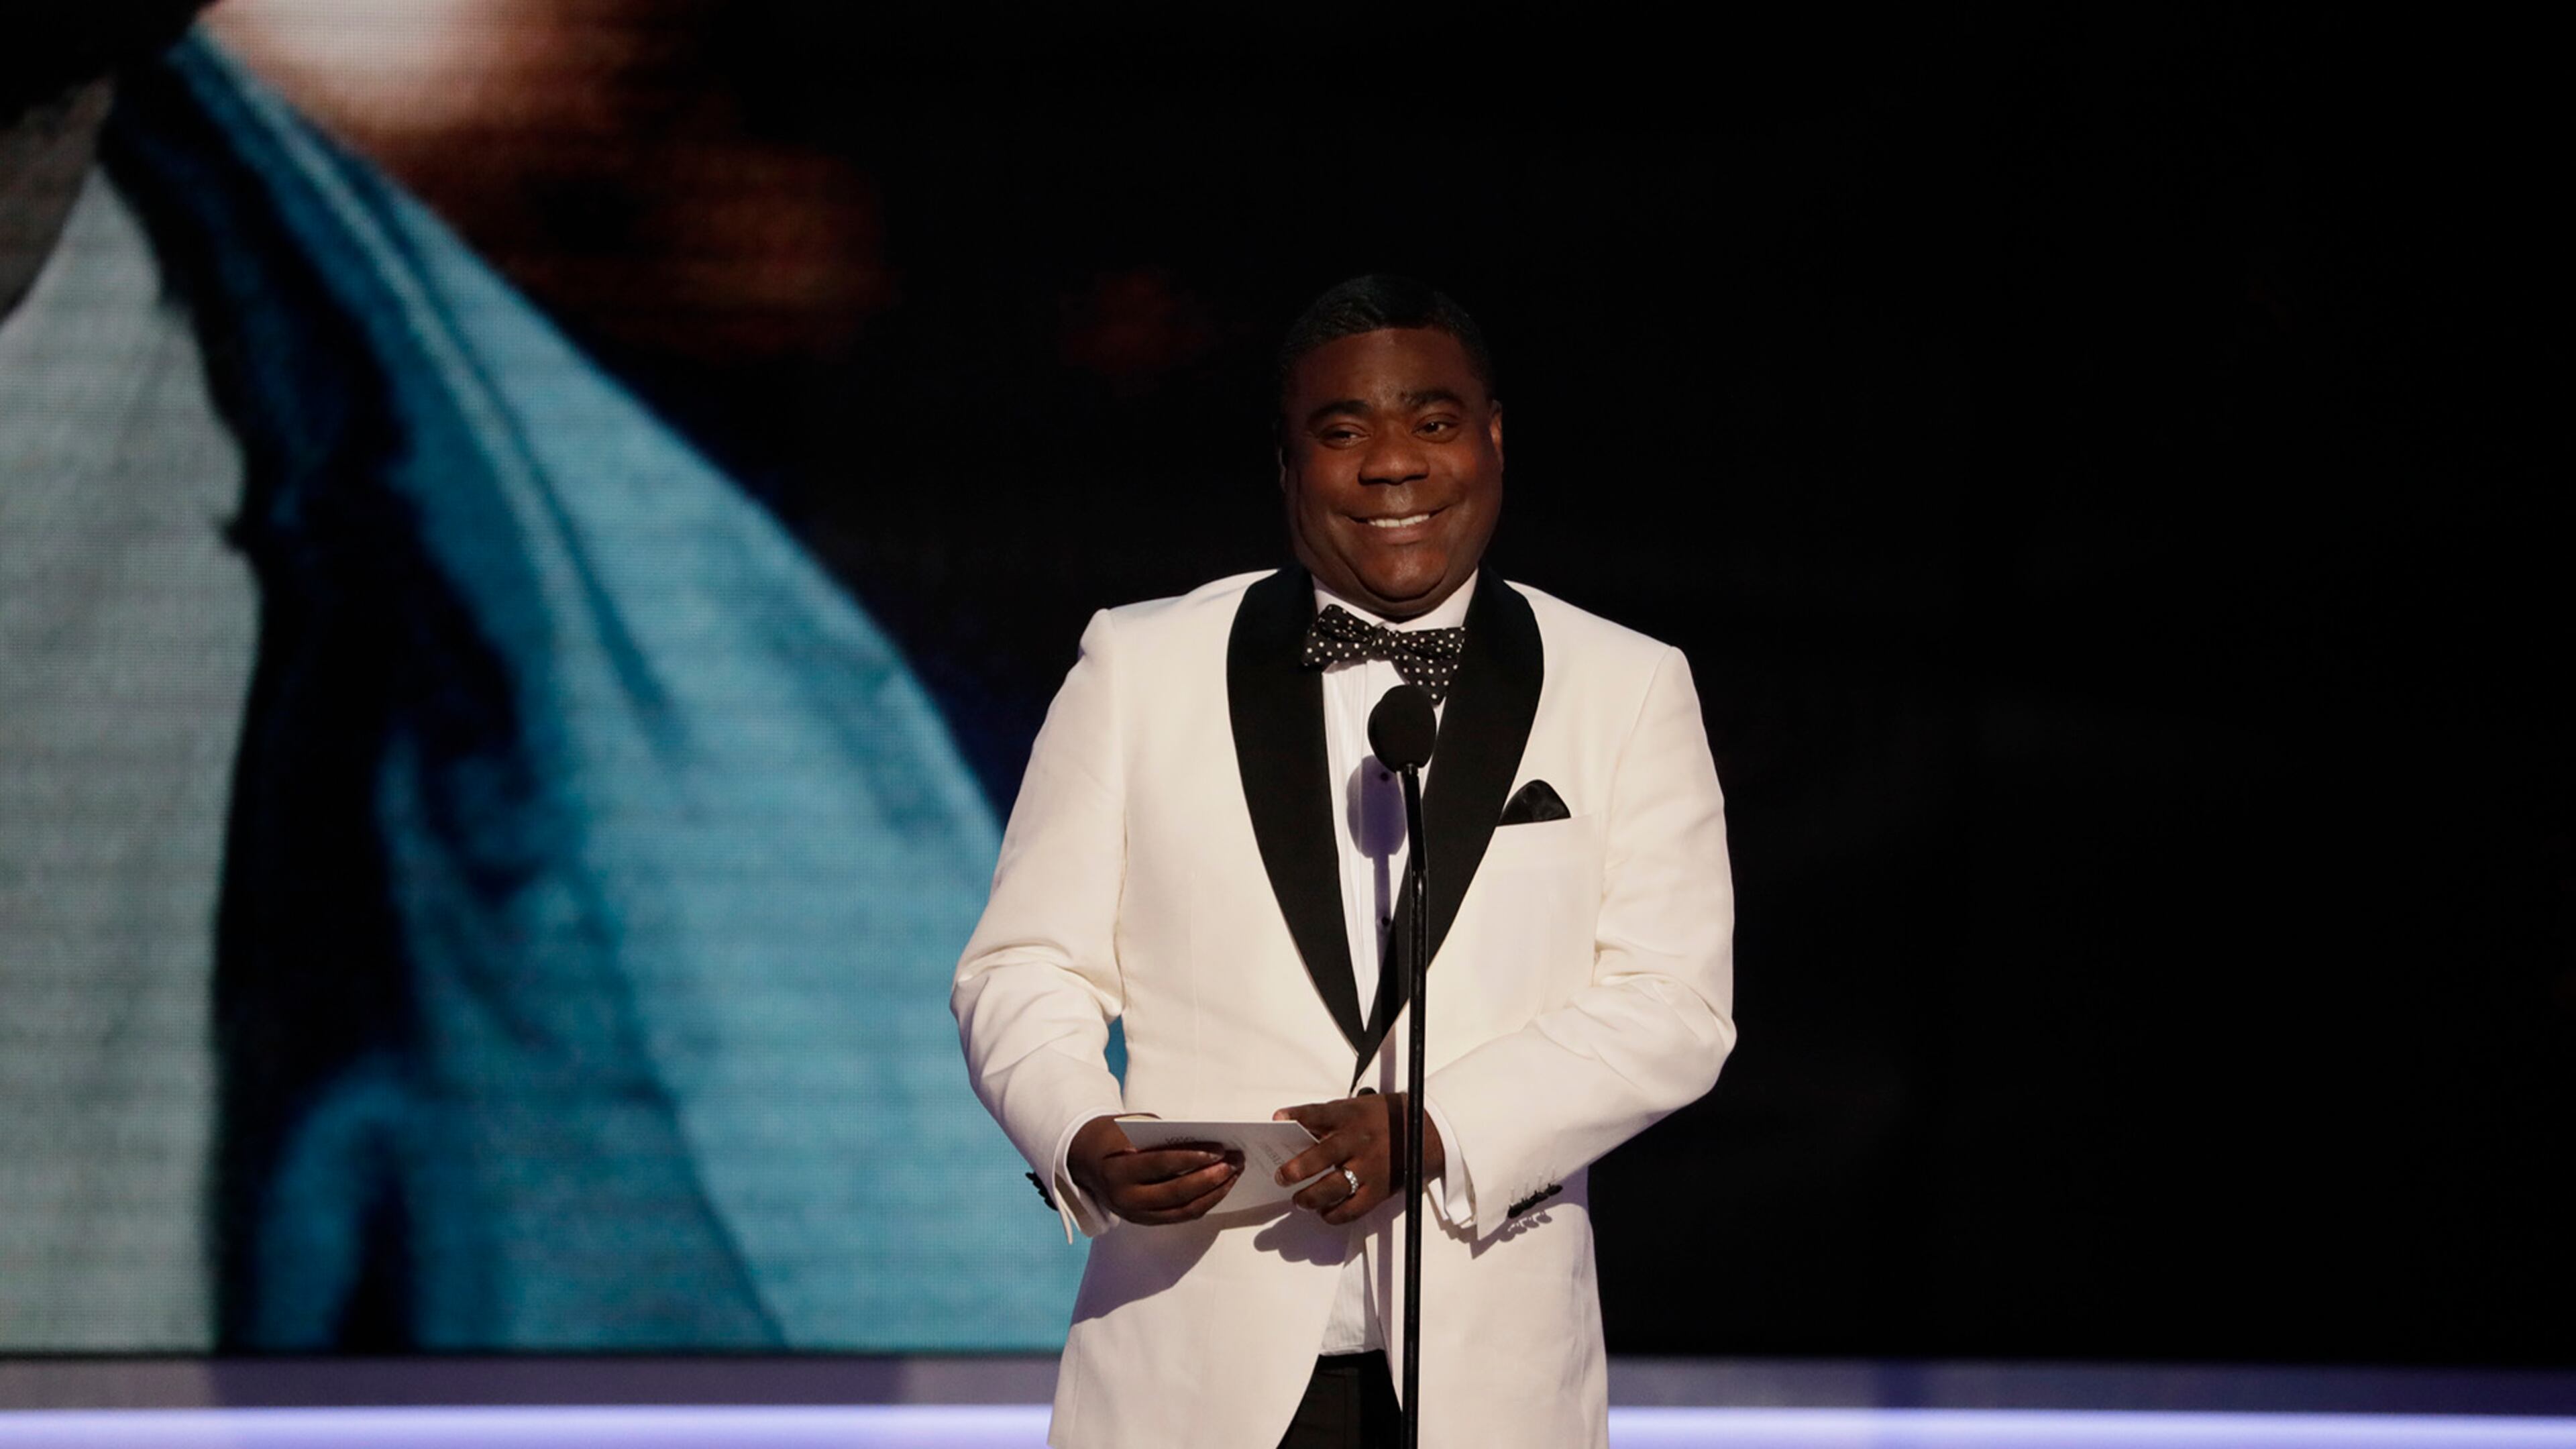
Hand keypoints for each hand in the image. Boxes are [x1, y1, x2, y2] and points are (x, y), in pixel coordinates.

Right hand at [1065, 1116, 1241, 1225]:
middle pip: (1177, 1192)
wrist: (1085, 1159)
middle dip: (1212, 1178)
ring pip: (1184, 1209)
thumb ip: (1164, 1138)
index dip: (1193, 1157)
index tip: (1220, 1148)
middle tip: (1236, 1162)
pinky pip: (1181, 1215)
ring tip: (1235, 1173)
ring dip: (1215, 1193)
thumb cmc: (1115, 1135)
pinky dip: (1204, 1202)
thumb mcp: (1133, 1128)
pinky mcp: (1145, 1220)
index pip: (1162, 1164)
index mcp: (1118, 1169)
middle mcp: (1125, 1198)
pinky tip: (1221, 1187)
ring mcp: (1135, 1214)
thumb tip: (1207, 1143)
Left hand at [1273, 1092, 1444, 1226]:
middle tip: (1281, 1177)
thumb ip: (1327, 1119)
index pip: (1319, 1114)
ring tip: (1299, 1201)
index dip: (1296, 1116)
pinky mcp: (1379, 1190)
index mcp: (1351, 1117)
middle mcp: (1359, 1141)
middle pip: (1322, 1157)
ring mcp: (1369, 1168)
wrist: (1423, 1132)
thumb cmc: (1381, 1118)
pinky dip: (1333, 1215)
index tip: (1277, 1120)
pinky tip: (1324, 1212)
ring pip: (1334, 1188)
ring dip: (1310, 1198)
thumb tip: (1292, 1129)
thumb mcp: (1355, 1107)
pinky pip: (1352, 1210)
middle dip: (1296, 1170)